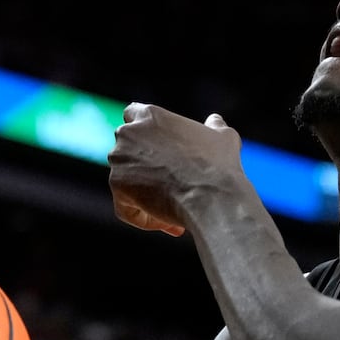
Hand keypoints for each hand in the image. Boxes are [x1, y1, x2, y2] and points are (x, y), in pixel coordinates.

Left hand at [108, 103, 241, 235]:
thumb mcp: (222, 137)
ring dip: (148, 199)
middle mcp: (128, 133)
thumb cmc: (219, 166)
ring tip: (178, 212)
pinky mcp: (117, 186)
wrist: (211, 195)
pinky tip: (171, 224)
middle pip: (126, 153)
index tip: (156, 153)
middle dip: (144, 171)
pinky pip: (126, 207)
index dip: (142, 136)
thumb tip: (214, 121)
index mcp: (149, 115)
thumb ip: (214, 127)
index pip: (132, 115)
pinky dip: (144, 218)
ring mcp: (119, 159)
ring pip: (127, 184)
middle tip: (173, 190)